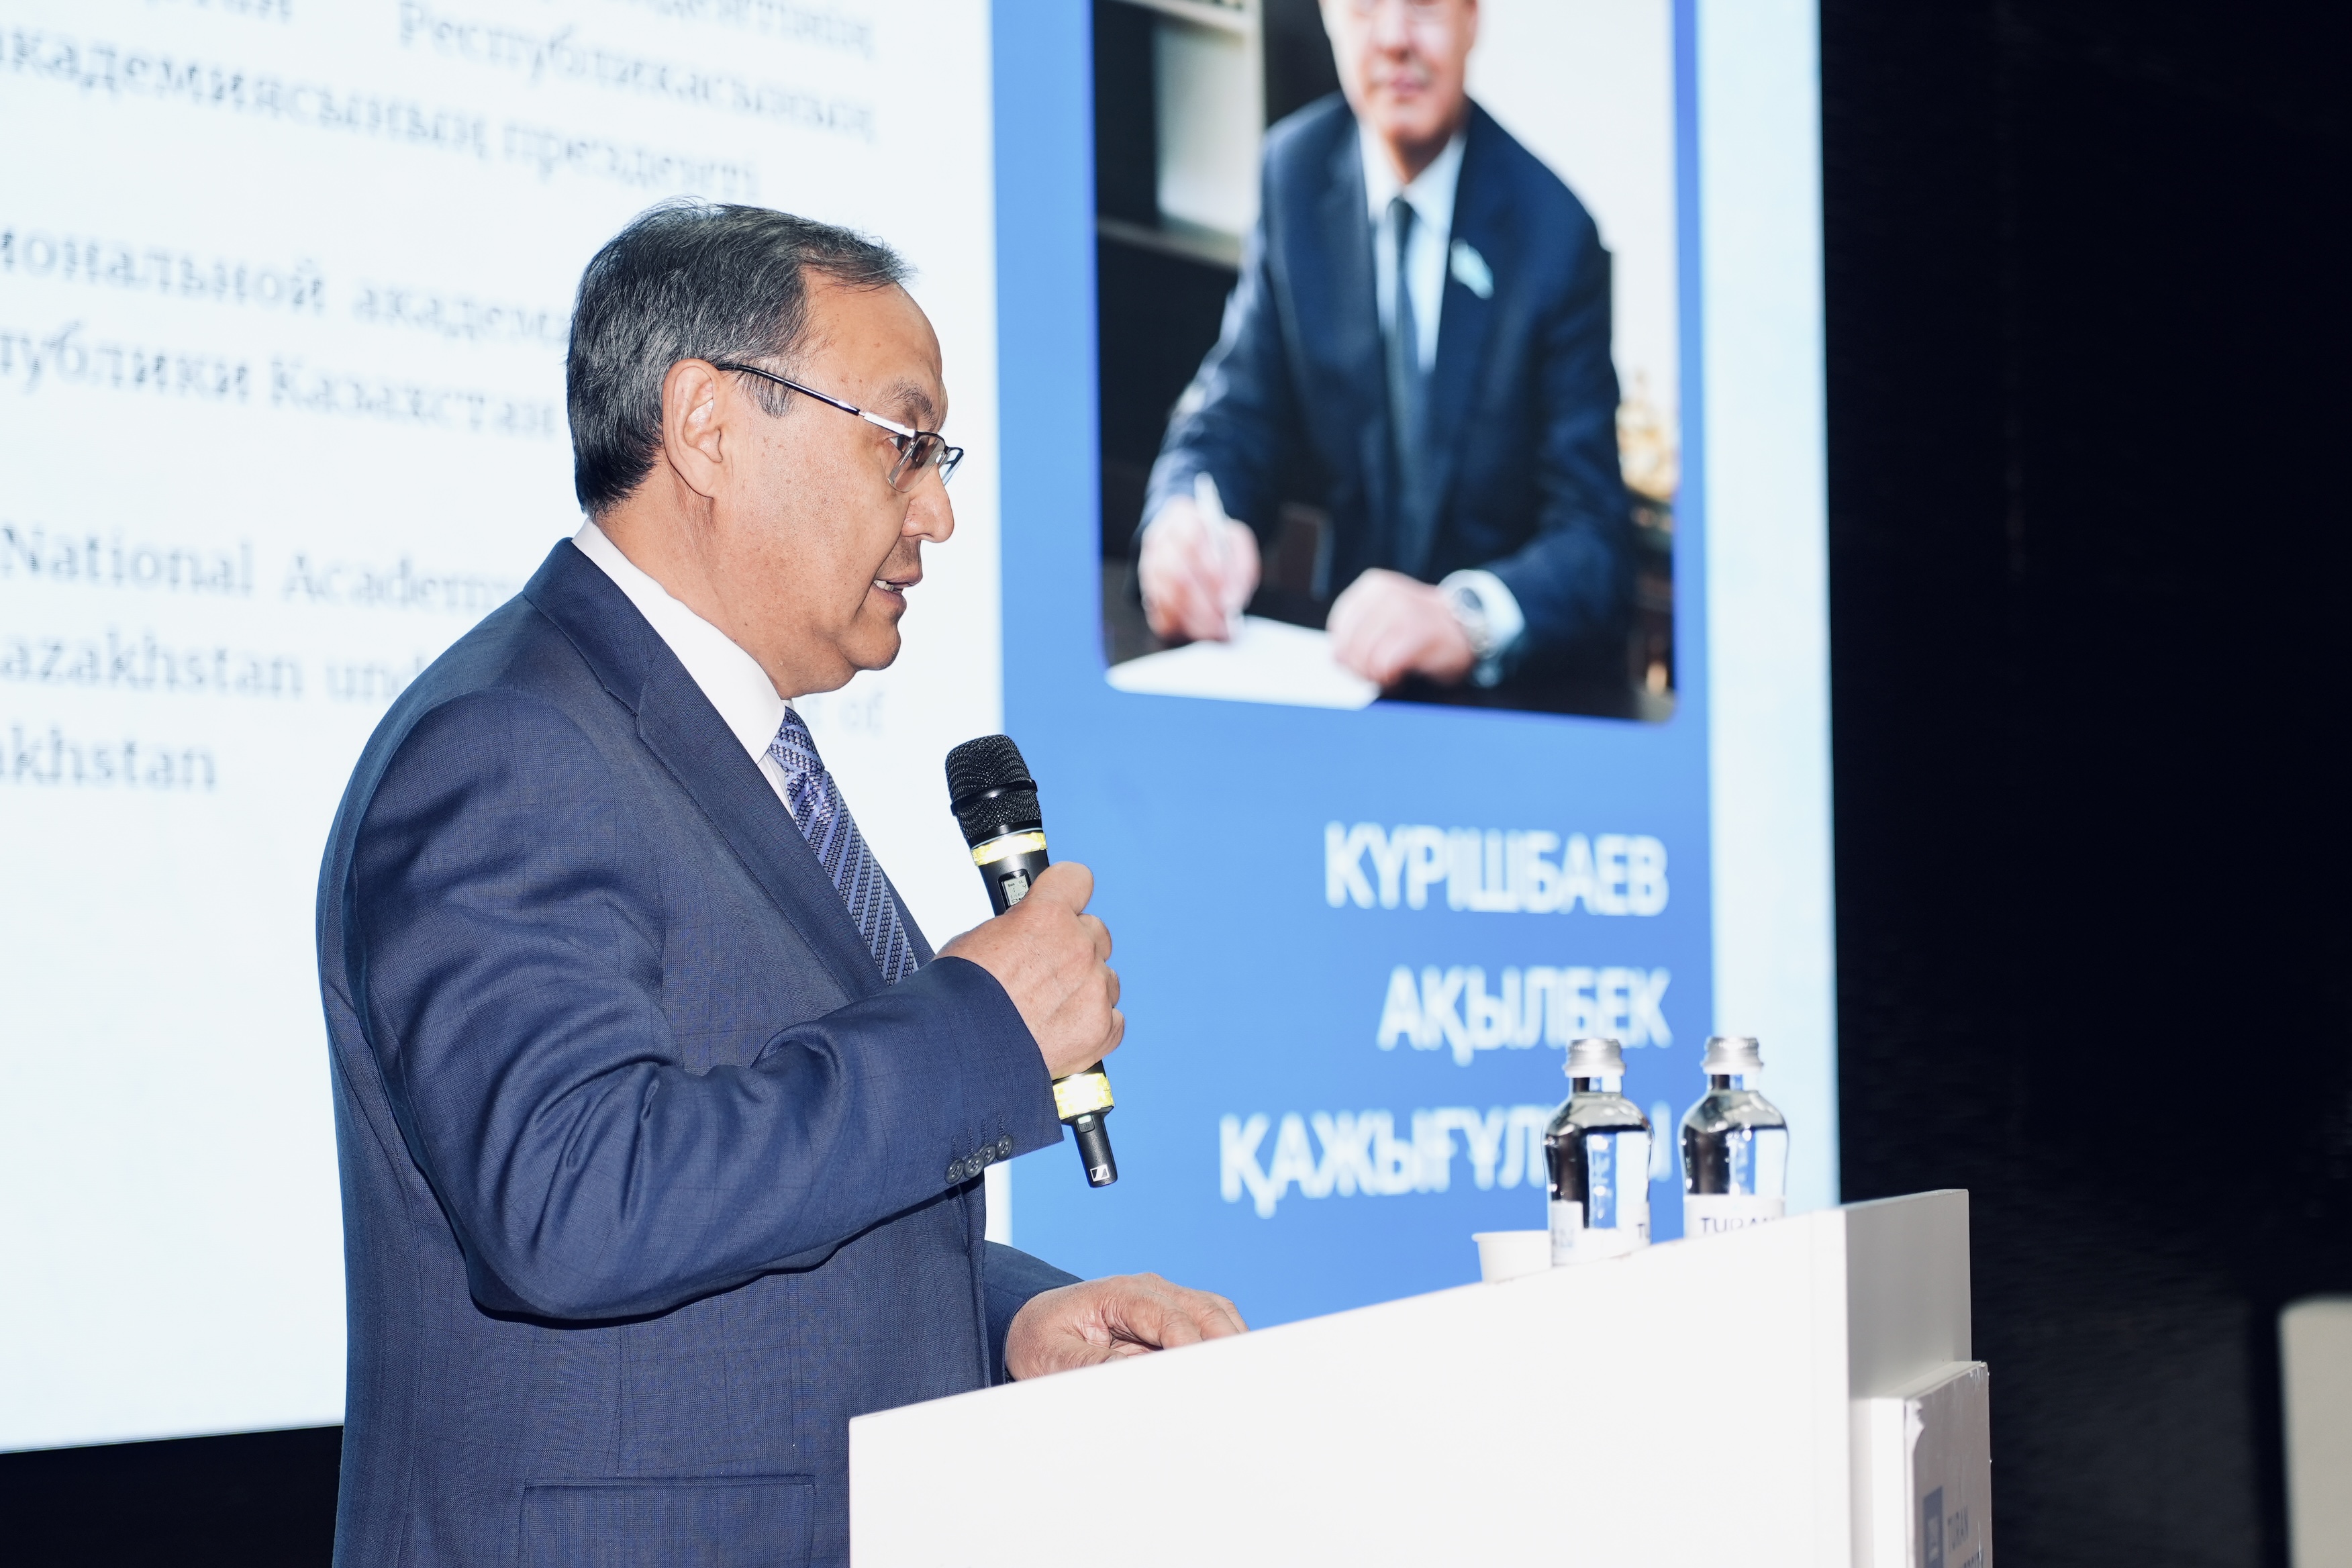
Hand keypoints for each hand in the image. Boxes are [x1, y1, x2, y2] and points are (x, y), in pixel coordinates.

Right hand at [940, 862, 1121, 1079]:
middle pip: (1095, 932)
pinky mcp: (1102, 1028)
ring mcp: (1094, 988)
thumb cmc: (959, 998)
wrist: (961, 1053)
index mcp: (1046, 915)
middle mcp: (1078, 946)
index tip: (1062, 902)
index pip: (1077, 879)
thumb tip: (1025, 931)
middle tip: (1045, 970)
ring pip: (1106, 977)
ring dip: (1085, 988)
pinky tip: (1065, 1032)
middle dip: (1074, 947)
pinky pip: (1113, 1019)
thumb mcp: (979, 939)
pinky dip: (1095, 1025)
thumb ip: (1017, 927)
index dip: (1067, 892)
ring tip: (1049, 1009)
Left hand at [1004, 1273, 1247, 1378]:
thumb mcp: (1051, 1359)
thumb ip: (1092, 1366)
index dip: (1192, 1349)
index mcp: (1119, 1293)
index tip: (1206, 1383)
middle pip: (1206, 1310)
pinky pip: (1211, 1326)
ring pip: (1217, 1314)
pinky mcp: (1171, 1319)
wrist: (1032, 1326)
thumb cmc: (1040, 1340)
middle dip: (1227, 1346)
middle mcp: (1149, 1291)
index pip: (1170, 1318)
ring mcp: (1164, 1301)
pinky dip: (1224, 1345)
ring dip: (1232, 1344)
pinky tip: (1229, 1374)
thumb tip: (1135, 1374)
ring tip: (1243, 1383)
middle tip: (1242, 1387)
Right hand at [1138, 495, 1259, 642]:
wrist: (1195, 542)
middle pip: (1175, 575)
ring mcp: (1148, 569)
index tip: (1230, 597)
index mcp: (1181, 518)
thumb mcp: (1237, 542)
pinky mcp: (1148, 595)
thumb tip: (1232, 601)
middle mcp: (1158, 541)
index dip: (1210, 571)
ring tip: (1221, 631)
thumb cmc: (1218, 544)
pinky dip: (1185, 629)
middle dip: (1204, 604)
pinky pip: (1161, 618)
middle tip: (1227, 622)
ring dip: (1197, 620)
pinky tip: (1205, 631)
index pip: (1190, 540)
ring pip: (1166, 599)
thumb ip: (1240, 566)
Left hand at [1325, 568, 1475, 686]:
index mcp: (1372, 586)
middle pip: (1349, 645)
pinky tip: (1398, 677)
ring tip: (1388, 675)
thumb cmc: (1419, 628)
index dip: (1345, 654)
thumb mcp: (1383, 618)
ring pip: (1365, 656)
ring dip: (1374, 675)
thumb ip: (1356, 632)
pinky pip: (1386, 664)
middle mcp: (1386, 594)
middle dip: (1358, 668)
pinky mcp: (1420, 632)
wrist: (1465, 628)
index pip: (1338, 628)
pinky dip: (1389, 677)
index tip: (1361, 663)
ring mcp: (1405, 611)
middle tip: (1375, 674)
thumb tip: (1335, 656)